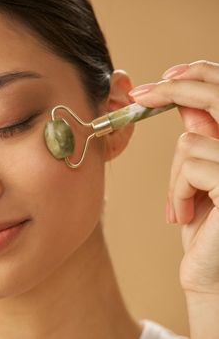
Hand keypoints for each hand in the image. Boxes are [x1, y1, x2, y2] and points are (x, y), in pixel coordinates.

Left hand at [129, 60, 218, 295]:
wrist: (211, 274)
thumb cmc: (204, 227)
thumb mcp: (198, 178)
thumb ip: (201, 141)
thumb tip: (186, 105)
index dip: (199, 75)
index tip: (164, 76)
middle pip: (217, 97)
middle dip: (174, 87)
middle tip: (139, 93)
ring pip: (189, 144)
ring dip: (175, 179)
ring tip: (181, 208)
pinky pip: (191, 168)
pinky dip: (178, 192)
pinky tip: (184, 217)